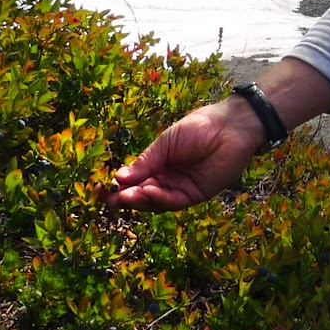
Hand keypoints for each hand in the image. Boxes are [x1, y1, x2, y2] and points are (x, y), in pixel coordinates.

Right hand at [104, 97, 265, 211]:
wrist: (229, 127)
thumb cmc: (198, 128)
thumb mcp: (165, 143)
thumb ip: (145, 162)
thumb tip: (119, 177)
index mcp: (158, 164)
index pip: (134, 180)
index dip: (118, 186)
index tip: (100, 188)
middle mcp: (167, 179)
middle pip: (142, 195)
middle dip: (124, 198)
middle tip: (109, 198)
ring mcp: (180, 188)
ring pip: (155, 202)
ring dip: (139, 200)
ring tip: (125, 196)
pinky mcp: (194, 195)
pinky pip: (173, 202)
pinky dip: (159, 199)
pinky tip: (148, 191)